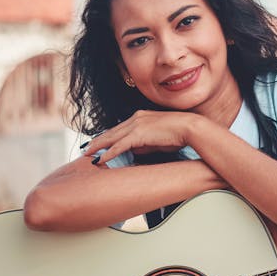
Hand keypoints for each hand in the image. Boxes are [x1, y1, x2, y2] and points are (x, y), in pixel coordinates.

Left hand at [83, 110, 197, 164]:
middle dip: (98, 140)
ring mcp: (136, 125)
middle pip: (112, 131)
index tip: (98, 142)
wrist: (189, 127)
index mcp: (140, 117)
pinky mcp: (138, 134)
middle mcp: (136, 118)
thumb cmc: (178, 134)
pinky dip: (109, 152)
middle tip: (87, 148)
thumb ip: (144, 144)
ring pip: (112, 137)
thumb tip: (133, 150)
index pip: (119, 128)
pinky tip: (101, 159)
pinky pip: (119, 145)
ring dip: (98, 146)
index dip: (107, 136)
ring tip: (88, 154)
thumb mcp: (157, 139)